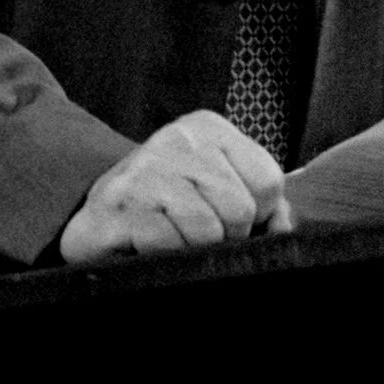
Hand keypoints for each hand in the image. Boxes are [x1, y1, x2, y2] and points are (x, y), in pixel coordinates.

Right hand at [58, 110, 288, 262]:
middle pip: (240, 209)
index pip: (268, 181)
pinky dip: (164, 255)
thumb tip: (284, 228)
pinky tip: (147, 243)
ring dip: (193, 249)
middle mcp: (176, 139)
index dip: (258, 214)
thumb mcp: (218, 187)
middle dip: (226, 236)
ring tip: (172, 236)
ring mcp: (144, 169)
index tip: (228, 216)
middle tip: (196, 231)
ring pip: (206, 230)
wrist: (98, 214)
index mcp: (207, 128)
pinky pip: (168, 244)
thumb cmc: (169, 203)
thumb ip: (262, 203)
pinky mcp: (117, 204)